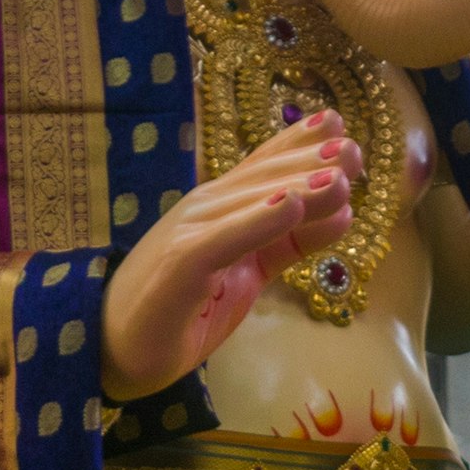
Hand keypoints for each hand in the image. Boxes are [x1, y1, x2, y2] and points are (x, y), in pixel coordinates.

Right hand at [99, 113, 357, 398]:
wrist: (113, 348)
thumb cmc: (181, 310)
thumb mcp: (248, 273)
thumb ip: (287, 243)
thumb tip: (343, 212)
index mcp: (220, 208)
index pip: (263, 166)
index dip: (299, 140)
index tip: (339, 121)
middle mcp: (205, 210)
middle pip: (264, 177)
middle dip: (311, 160)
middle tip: (355, 151)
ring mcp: (189, 232)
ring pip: (251, 201)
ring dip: (298, 185)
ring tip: (339, 176)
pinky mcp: (179, 264)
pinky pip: (224, 238)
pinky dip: (257, 220)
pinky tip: (288, 207)